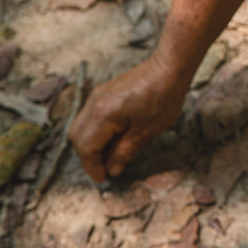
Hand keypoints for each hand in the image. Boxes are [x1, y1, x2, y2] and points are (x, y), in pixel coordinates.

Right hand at [69, 55, 189, 181]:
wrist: (169, 67)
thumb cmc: (163, 98)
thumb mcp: (146, 131)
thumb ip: (125, 151)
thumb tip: (112, 169)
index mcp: (103, 115)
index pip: (87, 148)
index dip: (93, 167)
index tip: (104, 179)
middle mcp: (94, 104)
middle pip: (77, 137)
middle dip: (88, 157)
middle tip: (105, 169)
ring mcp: (97, 95)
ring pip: (80, 126)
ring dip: (90, 144)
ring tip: (109, 155)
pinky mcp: (103, 92)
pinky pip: (90, 116)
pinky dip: (95, 130)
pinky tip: (112, 138)